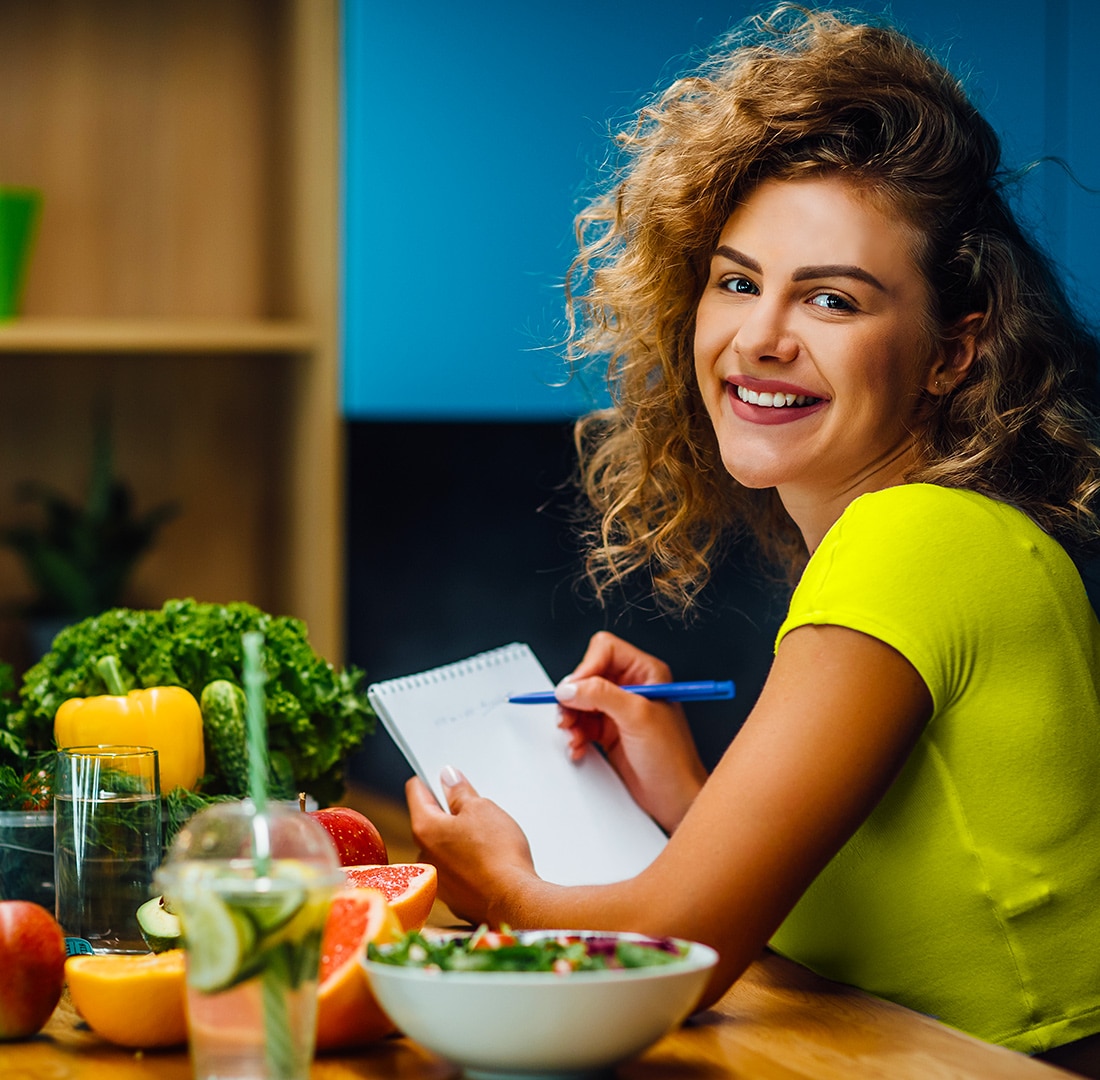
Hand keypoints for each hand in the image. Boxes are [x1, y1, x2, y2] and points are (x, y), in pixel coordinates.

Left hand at [406, 770, 536, 925]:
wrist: (514, 901)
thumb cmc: (497, 854)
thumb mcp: (481, 809)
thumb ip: (460, 792)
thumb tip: (448, 779)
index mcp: (425, 829)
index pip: (416, 793)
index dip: (429, 779)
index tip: (440, 775)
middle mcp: (423, 856)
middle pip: (431, 822)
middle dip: (449, 812)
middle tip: (475, 807)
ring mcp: (437, 880)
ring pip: (444, 847)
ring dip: (459, 839)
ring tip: (488, 837)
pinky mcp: (453, 897)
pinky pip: (456, 869)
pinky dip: (467, 862)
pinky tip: (489, 860)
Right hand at [555, 631, 707, 831]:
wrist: (674, 798)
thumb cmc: (672, 758)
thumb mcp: (637, 718)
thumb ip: (602, 696)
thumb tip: (571, 687)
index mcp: (646, 673)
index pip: (606, 650)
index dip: (586, 667)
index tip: (575, 690)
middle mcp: (631, 687)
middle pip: (588, 676)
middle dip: (574, 697)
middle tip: (568, 716)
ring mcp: (619, 710)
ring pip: (580, 700)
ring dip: (571, 718)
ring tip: (573, 735)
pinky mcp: (609, 731)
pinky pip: (581, 723)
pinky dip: (575, 734)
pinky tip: (579, 747)